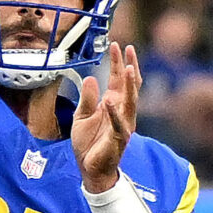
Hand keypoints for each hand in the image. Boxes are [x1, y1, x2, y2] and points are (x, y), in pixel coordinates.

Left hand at [71, 40, 139, 192]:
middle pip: (130, 86)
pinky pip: (118, 124)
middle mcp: (122, 112)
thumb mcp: (81, 115)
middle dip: (129, 67)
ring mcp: (123, 125)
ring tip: (128, 69)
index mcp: (114, 104)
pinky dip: (114, 114)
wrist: (90, 168)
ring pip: (130, 102)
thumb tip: (90, 78)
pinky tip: (109, 102)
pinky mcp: (118, 139)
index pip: (119, 80)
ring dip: (129, 86)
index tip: (118, 45)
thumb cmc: (88, 142)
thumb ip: (87, 97)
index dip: (119, 63)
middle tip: (128, 49)